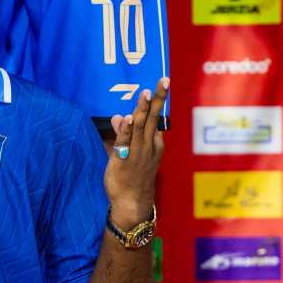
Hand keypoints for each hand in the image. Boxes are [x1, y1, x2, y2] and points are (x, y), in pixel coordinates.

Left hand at [105, 79, 167, 224]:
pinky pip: (124, 142)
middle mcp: (148, 146)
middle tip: (164, 80)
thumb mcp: (132, 152)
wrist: (132, 202)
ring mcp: (137, 153)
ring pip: (140, 126)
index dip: (156, 101)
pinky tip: (125, 118)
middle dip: (158, 98)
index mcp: (154, 143)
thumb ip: (124, 134)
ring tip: (145, 93)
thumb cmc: (132, 177)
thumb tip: (118, 116)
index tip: (160, 83)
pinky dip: (125, 130)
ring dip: (142, 109)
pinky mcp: (123, 160)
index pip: (154, 118)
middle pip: (153, 117)